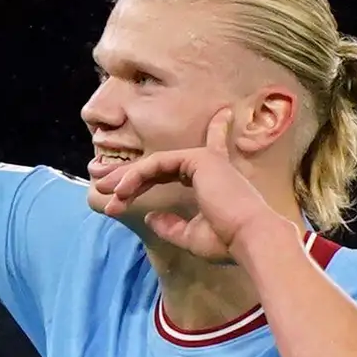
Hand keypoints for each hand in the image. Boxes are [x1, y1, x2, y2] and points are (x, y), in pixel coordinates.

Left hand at [90, 106, 281, 258]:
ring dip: (127, 180)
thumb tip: (150, 216)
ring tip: (107, 196)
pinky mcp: (196, 159)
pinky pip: (155, 165)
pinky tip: (122, 192)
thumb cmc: (229, 241)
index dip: (218, 130)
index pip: (214, 149)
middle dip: (132, 177)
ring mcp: (205, 159)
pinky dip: (135, 177)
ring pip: (154, 164)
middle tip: (106, 189)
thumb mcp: (192, 236)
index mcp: (218, 180)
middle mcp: (213, 165)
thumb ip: (171, 225)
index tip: (225, 115)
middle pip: (164, 164)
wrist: (250, 239)